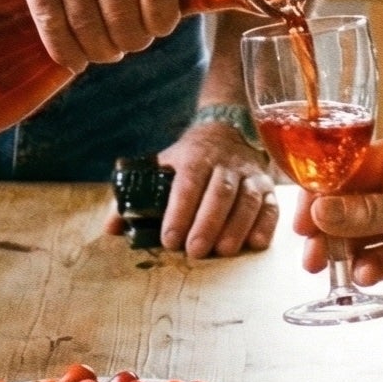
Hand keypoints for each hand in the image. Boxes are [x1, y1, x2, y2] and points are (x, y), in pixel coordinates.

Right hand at [0, 0, 187, 69]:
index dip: (163, 19)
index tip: (162, 26)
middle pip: (123, 13)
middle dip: (134, 39)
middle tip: (135, 40)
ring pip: (88, 23)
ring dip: (103, 49)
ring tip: (110, 50)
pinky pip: (51, 21)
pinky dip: (66, 50)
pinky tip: (78, 58)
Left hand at [99, 119, 276, 256]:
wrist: (227, 130)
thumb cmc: (187, 159)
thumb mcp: (160, 167)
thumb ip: (135, 197)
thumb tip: (111, 229)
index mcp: (195, 157)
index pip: (187, 183)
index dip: (179, 211)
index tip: (169, 238)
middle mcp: (225, 163)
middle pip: (219, 192)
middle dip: (207, 223)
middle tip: (195, 251)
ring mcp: (250, 175)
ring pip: (248, 199)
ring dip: (236, 227)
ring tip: (224, 251)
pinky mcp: (268, 187)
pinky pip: (271, 206)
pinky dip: (265, 225)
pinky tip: (255, 244)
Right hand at [290, 131, 382, 308]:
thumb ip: (372, 210)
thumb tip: (321, 211)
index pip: (351, 169)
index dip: (323, 190)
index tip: (302, 215)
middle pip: (349, 204)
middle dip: (326, 226)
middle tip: (309, 250)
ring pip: (358, 236)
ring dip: (341, 251)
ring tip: (327, 268)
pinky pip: (377, 262)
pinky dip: (366, 269)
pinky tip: (366, 276)